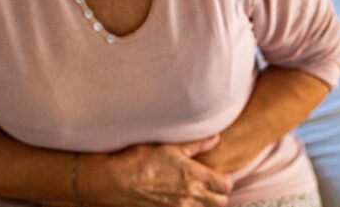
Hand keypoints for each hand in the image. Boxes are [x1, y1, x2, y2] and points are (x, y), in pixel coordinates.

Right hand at [82, 134, 232, 206]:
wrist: (114, 182)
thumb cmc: (138, 160)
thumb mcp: (168, 147)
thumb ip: (195, 145)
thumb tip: (215, 139)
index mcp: (194, 176)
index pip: (226, 185)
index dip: (224, 180)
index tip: (217, 175)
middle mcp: (190, 197)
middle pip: (220, 202)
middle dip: (218, 195)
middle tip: (208, 185)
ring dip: (205, 204)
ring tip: (194, 194)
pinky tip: (180, 202)